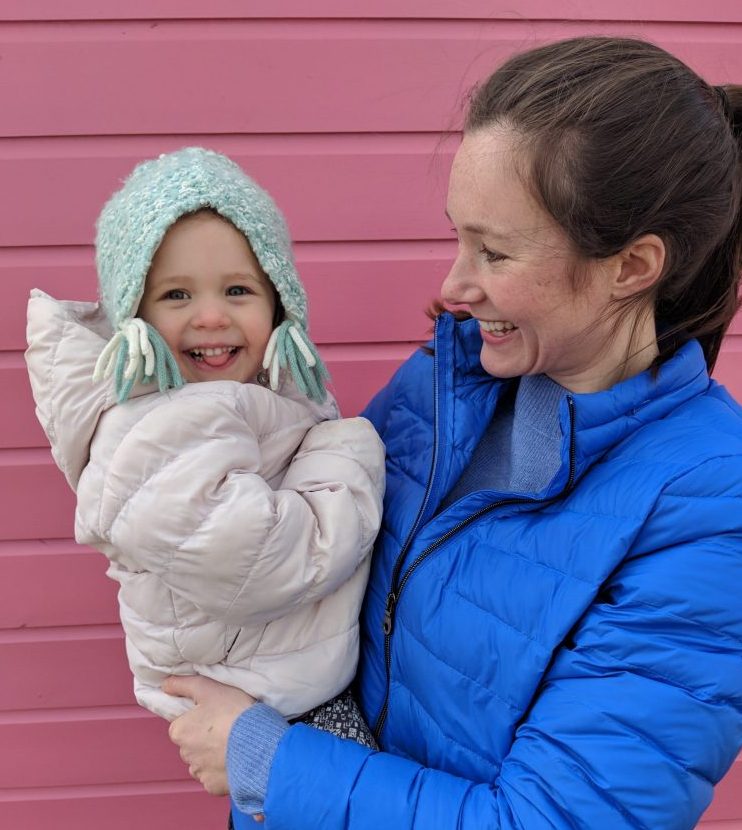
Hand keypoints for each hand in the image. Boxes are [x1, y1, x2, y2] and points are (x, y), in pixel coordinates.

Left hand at [162, 675, 255, 795]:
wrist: (259, 744)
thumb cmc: (234, 713)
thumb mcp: (209, 688)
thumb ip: (184, 685)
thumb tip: (165, 685)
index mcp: (180, 731)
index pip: (182, 724)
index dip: (199, 718)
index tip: (215, 714)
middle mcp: (185, 754)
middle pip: (191, 743)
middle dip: (205, 737)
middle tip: (226, 726)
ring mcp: (199, 772)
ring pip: (202, 761)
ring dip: (213, 754)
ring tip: (234, 743)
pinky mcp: (213, 786)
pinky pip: (214, 777)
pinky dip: (222, 770)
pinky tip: (236, 758)